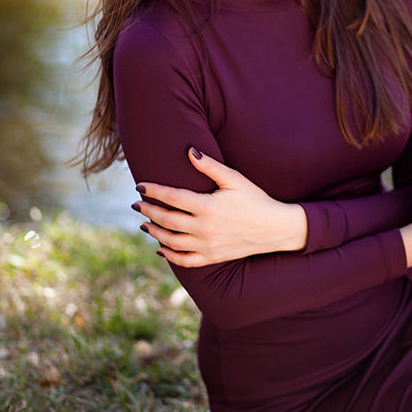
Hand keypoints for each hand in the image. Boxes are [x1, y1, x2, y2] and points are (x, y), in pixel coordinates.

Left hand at [133, 148, 307, 266]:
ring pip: (171, 241)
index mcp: (207, 207)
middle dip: (148, 210)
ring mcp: (207, 246)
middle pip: (166, 219)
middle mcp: (204, 228)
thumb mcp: (235, 179)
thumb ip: (210, 166)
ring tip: (144, 223)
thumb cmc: (255, 199)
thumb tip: (190, 152)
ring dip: (154, 231)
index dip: (153, 191)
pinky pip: (184, 260)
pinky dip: (169, 255)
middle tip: (136, 204)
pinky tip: (161, 248)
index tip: (140, 186)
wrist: (275, 228)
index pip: (172, 197)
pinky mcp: (212, 258)